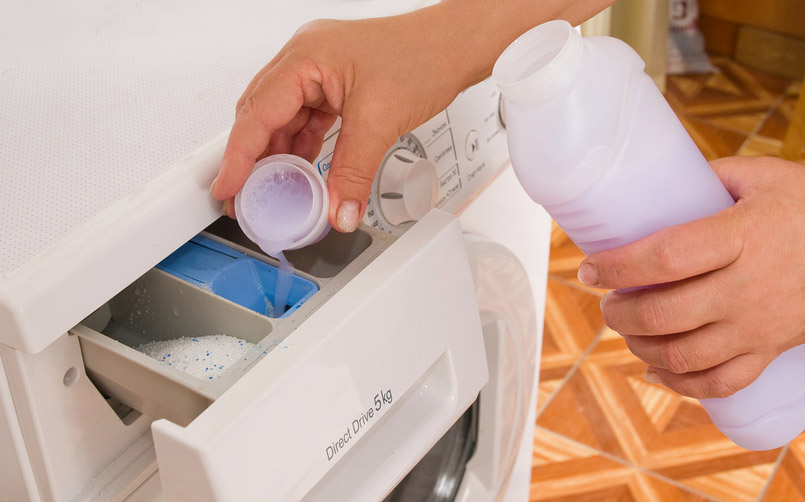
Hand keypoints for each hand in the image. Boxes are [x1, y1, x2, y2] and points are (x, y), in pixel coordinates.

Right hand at [210, 6, 480, 231]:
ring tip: (273, 192)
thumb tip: (337, 211)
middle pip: (261, 115)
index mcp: (304, 57)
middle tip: (245, 197)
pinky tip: (302, 172)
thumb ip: (353, 173)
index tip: (226, 188)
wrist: (456, 45)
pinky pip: (305, 119)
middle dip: (252, 159)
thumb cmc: (423, 57)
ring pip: (283, 120)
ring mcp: (318, 71)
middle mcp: (304, 59)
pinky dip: (302, 147)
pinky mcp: (333, 84)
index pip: (257, 114)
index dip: (238, 157)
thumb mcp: (380, 121)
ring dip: (278, 156)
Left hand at [577, 156, 804, 398]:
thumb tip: (657, 181)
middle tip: (607, 301)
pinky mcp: (770, 350)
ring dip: (640, 347)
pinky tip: (656, 371)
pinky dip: (681, 385)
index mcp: (742, 237)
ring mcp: (759, 326)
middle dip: (619, 313)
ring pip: (683, 356)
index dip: (617, 266)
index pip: (665, 257)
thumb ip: (712, 178)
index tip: (587, 268)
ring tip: (627, 329)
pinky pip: (719, 384)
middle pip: (664, 315)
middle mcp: (747, 287)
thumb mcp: (766, 177)